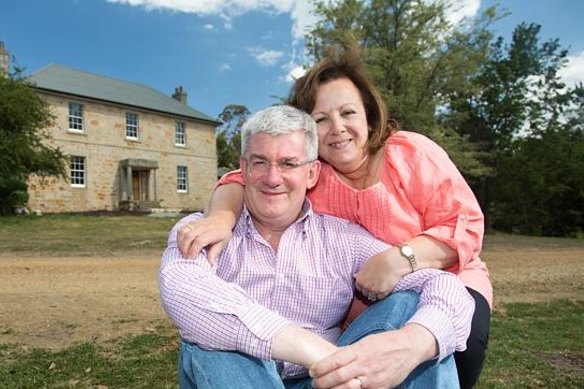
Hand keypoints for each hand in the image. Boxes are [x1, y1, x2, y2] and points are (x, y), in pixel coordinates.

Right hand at [177, 215, 231, 263]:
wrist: (220, 219)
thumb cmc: (222, 234)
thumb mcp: (223, 243)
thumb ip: (215, 252)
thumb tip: (211, 264)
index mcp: (213, 232)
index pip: (200, 241)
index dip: (194, 250)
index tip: (192, 258)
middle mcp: (203, 226)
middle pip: (189, 236)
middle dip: (185, 248)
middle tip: (186, 257)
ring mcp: (195, 223)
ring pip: (182, 232)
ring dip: (180, 244)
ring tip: (184, 252)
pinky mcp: (189, 223)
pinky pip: (180, 230)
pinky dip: (179, 239)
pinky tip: (182, 246)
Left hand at [309, 325, 434, 388]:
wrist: (410, 347)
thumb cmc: (386, 342)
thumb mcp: (366, 342)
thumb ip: (351, 352)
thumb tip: (334, 359)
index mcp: (360, 350)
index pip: (335, 360)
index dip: (320, 367)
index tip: (312, 371)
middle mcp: (365, 364)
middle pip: (338, 376)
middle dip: (322, 382)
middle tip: (314, 383)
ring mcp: (373, 378)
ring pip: (347, 388)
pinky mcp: (380, 388)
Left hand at [354, 252, 401, 300]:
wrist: (391, 261)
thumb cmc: (379, 260)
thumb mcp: (366, 265)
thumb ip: (360, 273)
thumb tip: (354, 276)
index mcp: (359, 280)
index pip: (359, 288)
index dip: (364, 286)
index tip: (369, 283)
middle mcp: (365, 286)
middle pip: (365, 293)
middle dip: (369, 290)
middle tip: (376, 285)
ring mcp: (374, 290)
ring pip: (373, 297)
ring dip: (375, 294)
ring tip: (380, 287)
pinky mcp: (383, 292)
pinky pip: (381, 297)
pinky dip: (382, 294)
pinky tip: (385, 288)